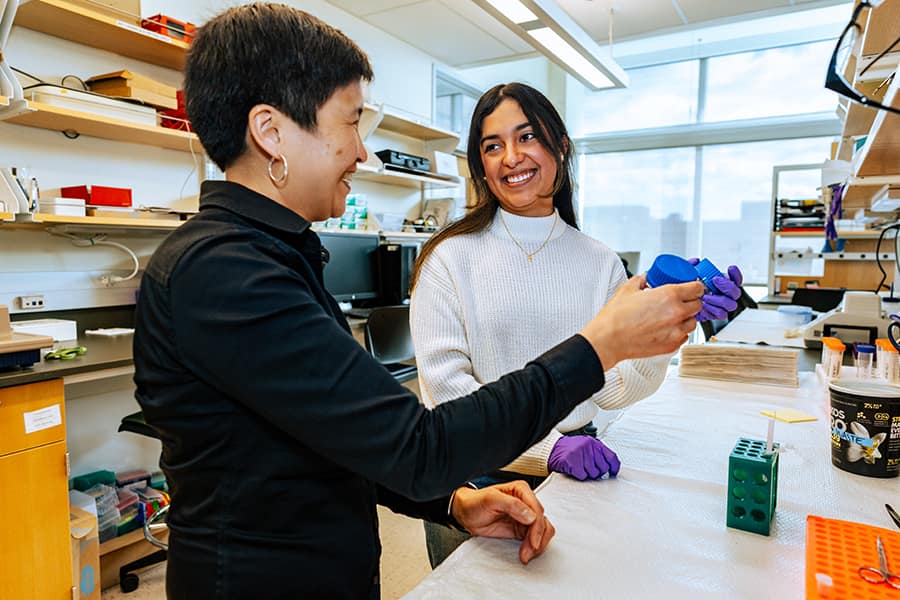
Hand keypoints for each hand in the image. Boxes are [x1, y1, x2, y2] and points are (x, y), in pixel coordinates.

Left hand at [451, 481, 554, 563]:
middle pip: (543, 521)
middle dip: (538, 538)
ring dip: (537, 544)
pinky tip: (525, 552)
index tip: (533, 541)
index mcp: (521, 490)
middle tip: (529, 551)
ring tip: (526, 554)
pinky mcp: (522, 529)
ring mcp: (525, 516)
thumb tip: (530, 515)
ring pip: (543, 531)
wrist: (465, 513)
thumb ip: (511, 504)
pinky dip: (533, 547)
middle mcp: (525, 502)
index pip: (537, 509)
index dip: (537, 526)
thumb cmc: (475, 502)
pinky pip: (535, 538)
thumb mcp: (490, 499)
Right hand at [548, 436, 619, 480]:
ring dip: (588, 474)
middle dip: (598, 472)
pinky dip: (579, 476)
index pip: (611, 457)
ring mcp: (580, 454)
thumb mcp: (586, 446)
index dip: (614, 467)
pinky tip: (575, 470)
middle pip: (603, 468)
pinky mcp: (572, 462)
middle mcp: (589, 447)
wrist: (553, 448)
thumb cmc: (571, 449)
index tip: (613, 473)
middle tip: (590, 470)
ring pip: (593, 473)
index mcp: (594, 443)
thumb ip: (597, 454)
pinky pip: (583, 476)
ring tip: (581, 468)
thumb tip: (609, 468)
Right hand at [579, 275, 702, 369]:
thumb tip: (646, 278)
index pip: (697, 288)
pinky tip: (667, 328)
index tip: (691, 288)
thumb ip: (641, 280)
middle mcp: (676, 314)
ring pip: (693, 322)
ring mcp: (675, 332)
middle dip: (691, 301)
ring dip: (686, 318)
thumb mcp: (628, 289)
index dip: (695, 286)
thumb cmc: (615, 318)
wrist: (608, 340)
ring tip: (673, 316)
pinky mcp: (671, 346)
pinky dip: (679, 332)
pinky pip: (684, 337)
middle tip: (681, 300)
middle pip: (698, 305)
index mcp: (668, 296)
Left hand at [687, 259, 742, 320]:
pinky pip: (721, 314)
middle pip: (735, 292)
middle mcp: (726, 295)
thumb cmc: (692, 289)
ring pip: (729, 304)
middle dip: (727, 286)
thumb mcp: (692, 276)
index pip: (736, 279)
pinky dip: (713, 310)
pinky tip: (704, 305)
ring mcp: (723, 306)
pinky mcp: (717, 315)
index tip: (730, 268)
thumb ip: (694, 267)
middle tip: (715, 280)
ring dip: (717, 299)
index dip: (736, 274)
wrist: (685, 304)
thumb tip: (696, 261)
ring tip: (705, 296)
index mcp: (724, 284)